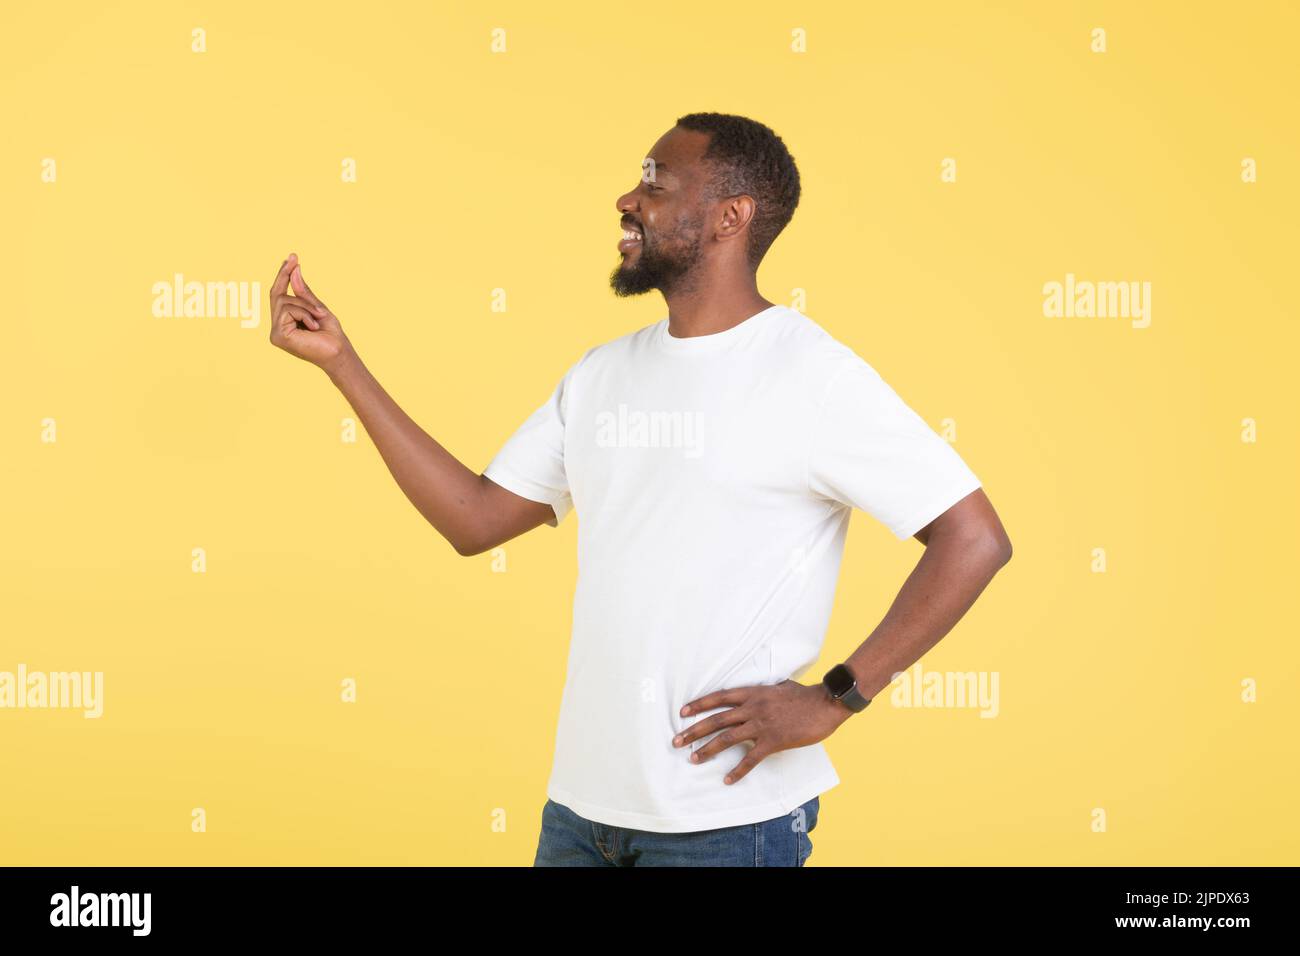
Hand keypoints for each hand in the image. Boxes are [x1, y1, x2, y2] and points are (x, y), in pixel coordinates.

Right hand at [268, 253, 353, 373]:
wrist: (339, 352)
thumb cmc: (331, 334)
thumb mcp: (317, 307)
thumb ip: (303, 292)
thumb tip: (294, 270)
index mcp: (285, 322)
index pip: (279, 295)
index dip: (283, 276)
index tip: (291, 258)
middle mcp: (277, 327)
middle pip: (276, 295)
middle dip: (285, 276)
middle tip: (294, 259)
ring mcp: (276, 333)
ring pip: (284, 302)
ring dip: (306, 305)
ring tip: (319, 317)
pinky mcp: (278, 336)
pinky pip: (287, 311)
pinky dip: (304, 314)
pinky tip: (314, 326)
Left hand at [672, 679, 853, 784]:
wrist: (824, 702)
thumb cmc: (804, 694)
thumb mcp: (778, 686)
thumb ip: (763, 691)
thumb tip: (754, 693)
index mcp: (752, 693)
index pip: (719, 698)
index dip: (699, 705)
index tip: (683, 712)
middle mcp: (752, 707)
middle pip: (716, 720)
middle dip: (694, 731)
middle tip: (676, 740)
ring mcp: (762, 724)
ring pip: (727, 738)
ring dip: (708, 749)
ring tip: (693, 759)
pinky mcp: (773, 741)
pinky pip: (751, 758)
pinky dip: (738, 770)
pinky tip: (728, 779)